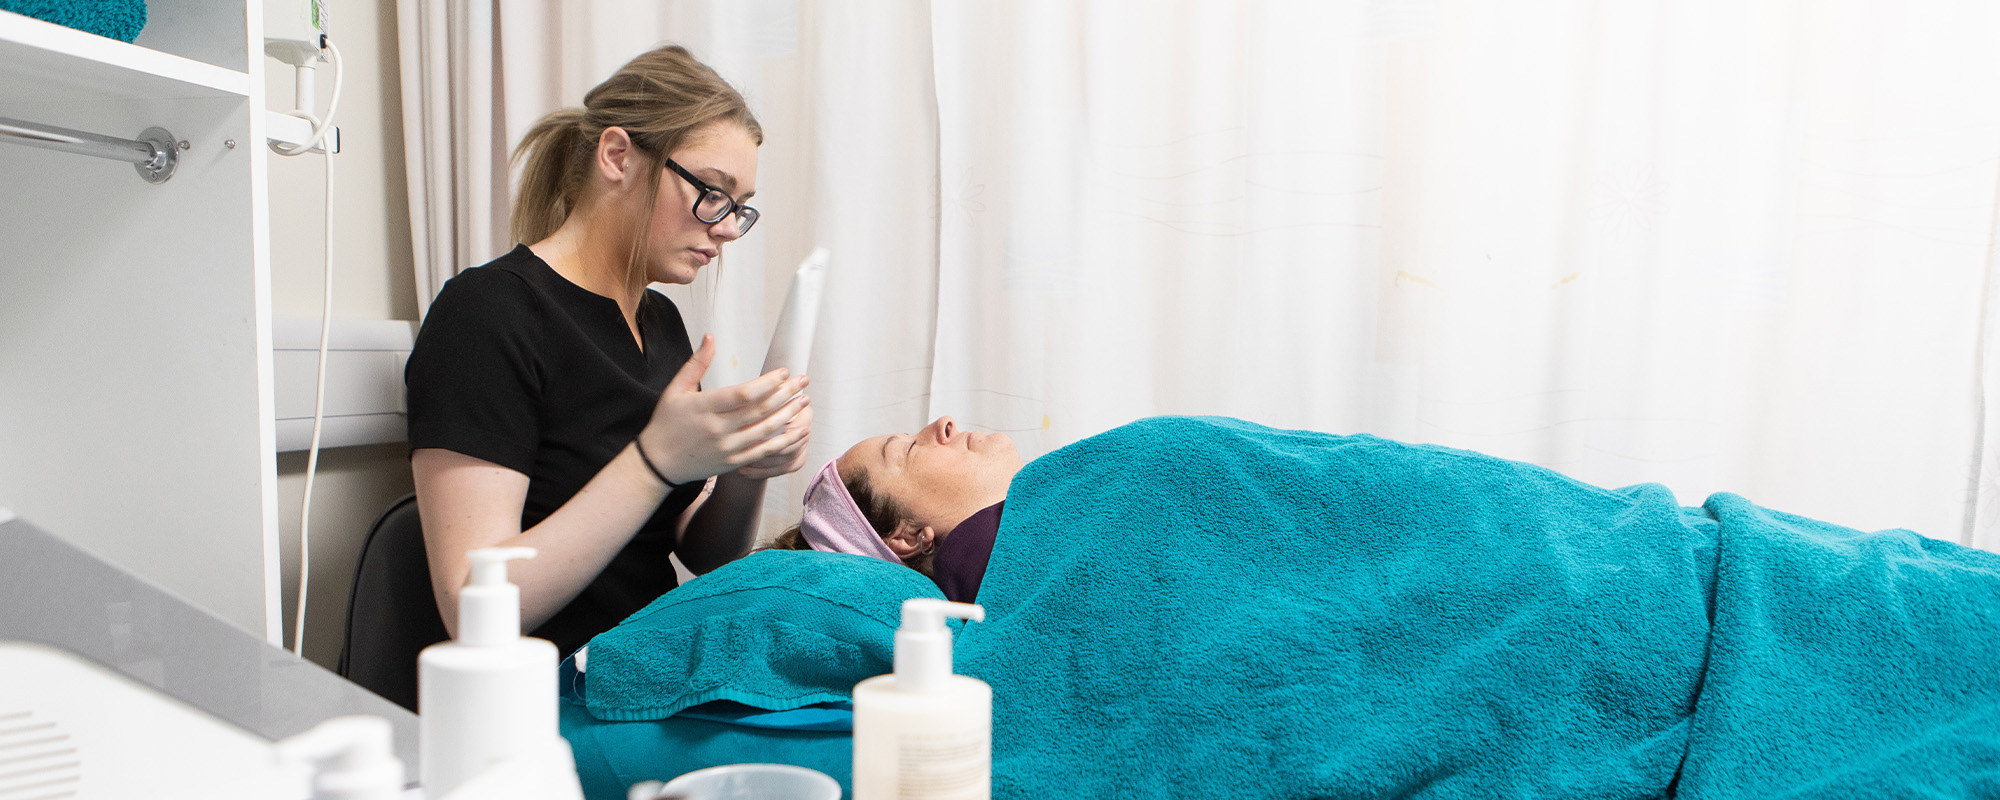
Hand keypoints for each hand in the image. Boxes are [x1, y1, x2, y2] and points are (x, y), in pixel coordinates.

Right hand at [636, 335, 810, 485]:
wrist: (658, 463)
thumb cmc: (666, 423)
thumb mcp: (676, 389)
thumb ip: (697, 363)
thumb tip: (711, 336)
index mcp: (705, 407)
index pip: (744, 394)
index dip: (768, 382)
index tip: (784, 372)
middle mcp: (718, 429)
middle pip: (760, 410)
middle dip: (787, 394)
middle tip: (804, 381)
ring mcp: (727, 448)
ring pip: (766, 431)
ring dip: (789, 415)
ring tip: (804, 401)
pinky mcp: (733, 463)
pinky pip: (764, 452)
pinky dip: (785, 441)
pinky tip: (799, 430)